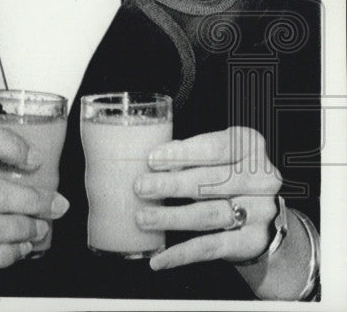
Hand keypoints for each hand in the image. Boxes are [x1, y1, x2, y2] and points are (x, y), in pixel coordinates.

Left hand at [133, 126, 281, 269]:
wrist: (263, 217)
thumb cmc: (228, 175)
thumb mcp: (216, 156)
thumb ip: (189, 155)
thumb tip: (154, 160)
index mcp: (250, 147)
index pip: (215, 148)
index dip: (182, 154)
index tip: (152, 160)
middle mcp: (261, 179)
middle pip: (210, 182)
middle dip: (171, 185)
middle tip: (141, 187)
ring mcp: (260, 212)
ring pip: (209, 214)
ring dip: (172, 217)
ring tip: (143, 217)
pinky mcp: (252, 241)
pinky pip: (212, 247)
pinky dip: (182, 253)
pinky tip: (160, 259)